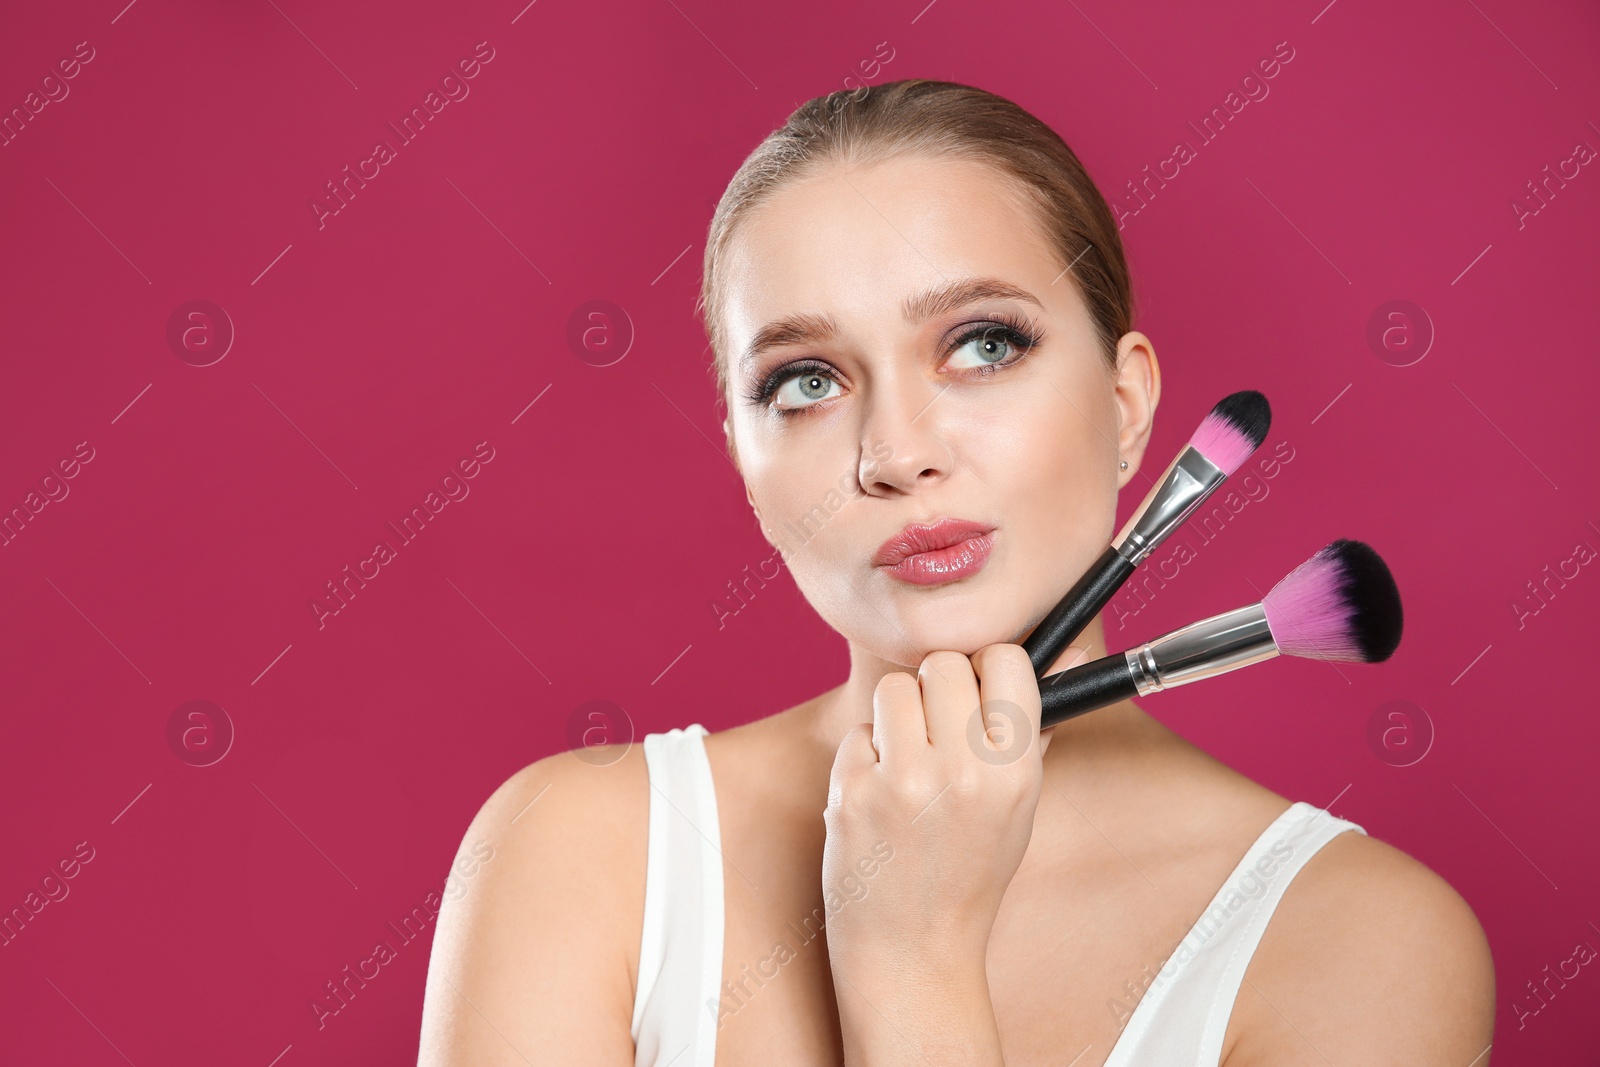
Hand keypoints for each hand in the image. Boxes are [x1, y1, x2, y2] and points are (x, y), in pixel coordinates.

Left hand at [821, 642, 1046, 984]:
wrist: (912, 948)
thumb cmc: (969, 873)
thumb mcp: (1021, 804)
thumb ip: (1033, 728)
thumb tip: (1067, 647)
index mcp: (1016, 770)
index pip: (1006, 659)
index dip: (988, 668)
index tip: (979, 689)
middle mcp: (966, 771)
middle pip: (944, 663)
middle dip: (937, 688)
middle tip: (935, 728)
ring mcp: (906, 781)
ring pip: (894, 688)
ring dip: (896, 716)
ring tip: (906, 760)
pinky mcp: (854, 792)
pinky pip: (858, 731)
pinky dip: (864, 756)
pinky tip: (879, 796)